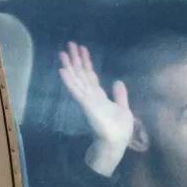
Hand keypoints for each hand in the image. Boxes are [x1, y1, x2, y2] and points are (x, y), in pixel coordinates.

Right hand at [58, 41, 133, 176]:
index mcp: (99, 96)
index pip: (91, 75)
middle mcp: (91, 96)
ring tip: (62, 53)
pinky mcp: (86, 106)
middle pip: (81, 74)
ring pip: (77, 80)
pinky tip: (63, 70)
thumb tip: (117, 81)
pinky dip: (70, 81)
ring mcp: (87, 100)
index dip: (86, 62)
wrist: (116, 143)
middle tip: (69, 43)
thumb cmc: (119, 129)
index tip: (82, 48)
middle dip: (76, 59)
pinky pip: (76, 91)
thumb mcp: (124, 108)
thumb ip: (120, 95)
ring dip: (69, 66)